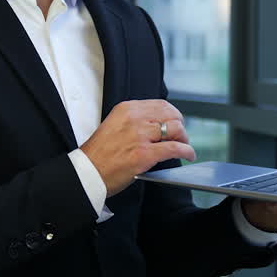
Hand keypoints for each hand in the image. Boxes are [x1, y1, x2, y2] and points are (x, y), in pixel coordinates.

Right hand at [80, 100, 196, 196]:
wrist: (87, 172)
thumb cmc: (99, 154)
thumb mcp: (114, 125)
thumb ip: (134, 122)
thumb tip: (156, 125)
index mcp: (126, 109)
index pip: (160, 104)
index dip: (172, 114)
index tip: (174, 122)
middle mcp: (135, 119)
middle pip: (171, 114)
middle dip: (180, 125)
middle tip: (180, 135)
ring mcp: (140, 136)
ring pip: (175, 129)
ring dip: (184, 138)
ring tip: (184, 145)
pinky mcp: (145, 154)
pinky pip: (174, 148)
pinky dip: (186, 151)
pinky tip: (188, 155)